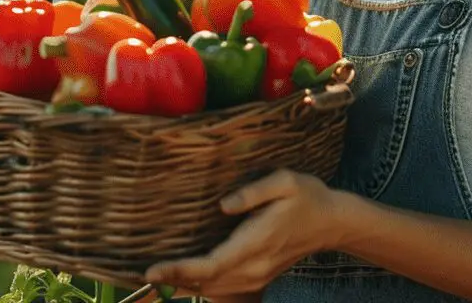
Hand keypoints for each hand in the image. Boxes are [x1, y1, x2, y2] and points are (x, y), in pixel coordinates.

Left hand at [144, 169, 345, 296]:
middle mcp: (253, 267)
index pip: (210, 264)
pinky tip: (181, 277)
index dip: (178, 270)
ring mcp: (256, 277)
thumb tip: (223, 204)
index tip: (150, 270)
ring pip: (212, 289)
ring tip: (153, 278)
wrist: (331, 223)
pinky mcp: (257, 278)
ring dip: (182, 285)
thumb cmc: (306, 196)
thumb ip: (254, 192)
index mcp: (255, 242)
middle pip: (205, 282)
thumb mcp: (285, 181)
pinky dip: (199, 285)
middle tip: (140, 275)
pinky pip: (222, 288)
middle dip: (171, 280)